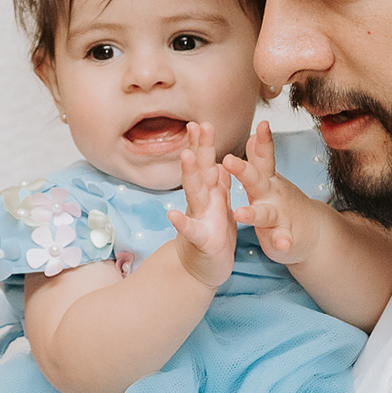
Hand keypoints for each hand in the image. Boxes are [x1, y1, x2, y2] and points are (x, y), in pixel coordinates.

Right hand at [166, 122, 239, 288]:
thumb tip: (216, 161)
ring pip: (194, 194)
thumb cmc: (213, 237)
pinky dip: (183, 223)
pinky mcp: (202, 241)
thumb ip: (217, 184)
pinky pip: (192, 231)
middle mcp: (201, 203)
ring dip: (190, 175)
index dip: (203, 143)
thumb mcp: (219, 207)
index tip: (201, 121)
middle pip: (199, 172)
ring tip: (187, 157)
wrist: (203, 271)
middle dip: (199, 148)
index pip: (206, 163)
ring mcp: (199, 220)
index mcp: (210, 194)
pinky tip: (172, 215)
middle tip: (197, 125)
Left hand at [224, 120, 321, 264]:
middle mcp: (272, 195)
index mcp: (264, 180)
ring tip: (241, 213)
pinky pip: (283, 240)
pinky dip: (283, 242)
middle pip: (256, 180)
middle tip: (228, 160)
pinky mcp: (284, 237)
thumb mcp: (270, 179)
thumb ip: (261, 157)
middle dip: (243, 170)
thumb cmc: (282, 203)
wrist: (311, 232)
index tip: (262, 123)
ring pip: (265, 213)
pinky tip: (282, 245)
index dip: (262, 141)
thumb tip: (254, 131)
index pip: (261, 158)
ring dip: (253, 212)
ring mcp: (279, 216)